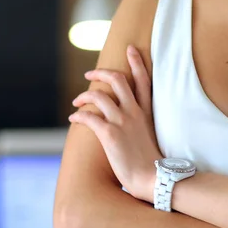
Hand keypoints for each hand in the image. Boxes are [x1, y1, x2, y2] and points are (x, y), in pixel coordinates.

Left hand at [69, 45, 160, 201]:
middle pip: (118, 80)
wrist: (153, 179)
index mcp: (147, 112)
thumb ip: (141, 126)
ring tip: (77, 102)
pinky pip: (89, 117)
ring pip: (99, 95)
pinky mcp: (109, 133)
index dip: (136, 62)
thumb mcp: (150, 137)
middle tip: (89, 74)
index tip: (130, 49)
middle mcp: (135, 112)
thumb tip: (129, 125)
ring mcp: (122, 121)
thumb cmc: (151, 164)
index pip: (143, 80)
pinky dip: (79, 116)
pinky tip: (74, 119)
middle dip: (101, 72)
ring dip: (84, 96)